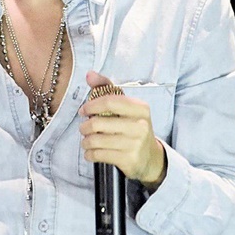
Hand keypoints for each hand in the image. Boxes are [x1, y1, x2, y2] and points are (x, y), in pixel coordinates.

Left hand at [78, 70, 166, 189]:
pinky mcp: (129, 160)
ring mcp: (135, 144)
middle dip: (85, 126)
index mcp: (140, 108)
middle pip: (99, 123)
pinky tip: (91, 152)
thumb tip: (90, 74)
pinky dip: (90, 154)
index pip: (109, 102)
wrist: (150, 156)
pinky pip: (99, 155)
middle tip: (84, 128)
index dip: (91, 105)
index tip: (83, 110)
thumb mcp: (125, 106)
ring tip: (86, 141)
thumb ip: (107, 88)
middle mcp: (140, 125)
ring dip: (86, 141)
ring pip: (96, 141)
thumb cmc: (133, 126)